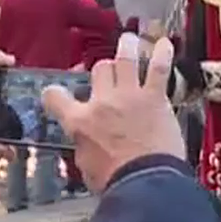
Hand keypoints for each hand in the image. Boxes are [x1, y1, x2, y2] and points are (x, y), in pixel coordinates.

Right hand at [41, 34, 184, 192]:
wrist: (144, 181)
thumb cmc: (115, 180)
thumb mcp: (86, 166)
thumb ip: (84, 146)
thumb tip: (87, 143)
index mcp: (80, 122)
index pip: (55, 97)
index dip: (54, 93)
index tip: (56, 93)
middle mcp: (102, 102)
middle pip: (99, 71)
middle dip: (103, 70)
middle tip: (108, 72)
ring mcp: (129, 97)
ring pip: (125, 61)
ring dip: (127, 48)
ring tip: (129, 40)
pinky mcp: (155, 99)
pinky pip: (158, 70)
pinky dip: (162, 54)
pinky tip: (165, 43)